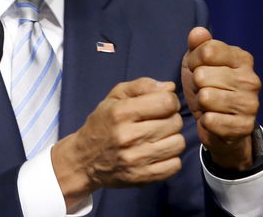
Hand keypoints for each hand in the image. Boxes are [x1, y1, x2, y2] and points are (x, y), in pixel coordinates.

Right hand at [52, 77, 184, 208]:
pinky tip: (157, 153)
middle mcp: (128, 136)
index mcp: (121, 112)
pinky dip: (170, 158)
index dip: (170, 100)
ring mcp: (136, 159)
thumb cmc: (102, 123)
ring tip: (158, 137)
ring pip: (178, 143)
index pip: (166, 102)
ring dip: (171, 138)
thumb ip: (142, 86)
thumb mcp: (114, 97)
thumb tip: (170, 87)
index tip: (162, 104)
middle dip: (170, 119)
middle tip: (157, 121)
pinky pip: (175, 165)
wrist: (84, 160)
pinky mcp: (142, 177)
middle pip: (175, 122)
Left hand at [181, 27, 260, 169]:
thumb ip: (197, 45)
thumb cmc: (207, 86)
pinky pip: (211, 120)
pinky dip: (206, 121)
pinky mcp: (245, 126)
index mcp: (242, 59)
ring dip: (200, 103)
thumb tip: (198, 32)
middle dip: (196, 84)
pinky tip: (213, 119)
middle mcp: (251, 80)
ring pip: (206, 97)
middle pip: (203, 75)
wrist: (218, 124)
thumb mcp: (197, 61)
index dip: (194, 61)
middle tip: (203, 90)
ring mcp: (250, 104)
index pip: (207, 50)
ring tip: (208, 104)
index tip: (198, 69)